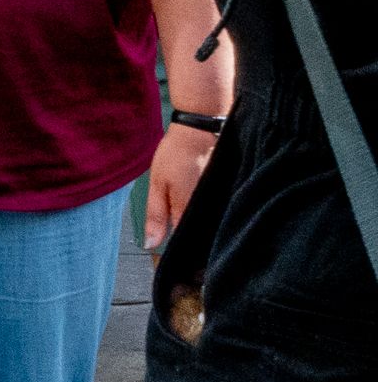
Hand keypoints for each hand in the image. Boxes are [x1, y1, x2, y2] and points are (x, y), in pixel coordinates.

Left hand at [144, 117, 219, 247]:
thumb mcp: (157, 184)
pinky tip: (205, 205)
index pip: (186, 242)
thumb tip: (150, 245)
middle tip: (181, 223)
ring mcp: (223, 201)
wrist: (200, 129)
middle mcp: (211, 210)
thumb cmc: (176, 155)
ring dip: (202, 225)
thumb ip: (155, 216)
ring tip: (193, 210)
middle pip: (202, 235)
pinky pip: (221, 211)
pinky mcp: (231, 194)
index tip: (172, 251)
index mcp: (190, 211)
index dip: (178, 248)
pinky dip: (212, 212)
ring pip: (212, 224)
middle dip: (192, 238)